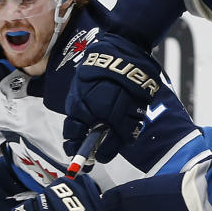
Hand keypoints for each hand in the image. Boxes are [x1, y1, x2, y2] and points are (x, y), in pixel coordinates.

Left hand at [63, 33, 162, 162]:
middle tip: (94, 159)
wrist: (122, 51)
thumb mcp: (79, 86)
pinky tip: (122, 136)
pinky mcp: (139, 109)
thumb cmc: (97, 68)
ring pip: (119, 140)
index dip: (72, 146)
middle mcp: (103, 111)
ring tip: (106, 152)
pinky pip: (134, 129)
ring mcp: (123, 111)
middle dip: (94, 155)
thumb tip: (78, 129)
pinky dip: (127, 136)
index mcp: (83, 105)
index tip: (72, 152)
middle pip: (99, 144)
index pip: (74, 134)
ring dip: (112, 148)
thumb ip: (77, 108)